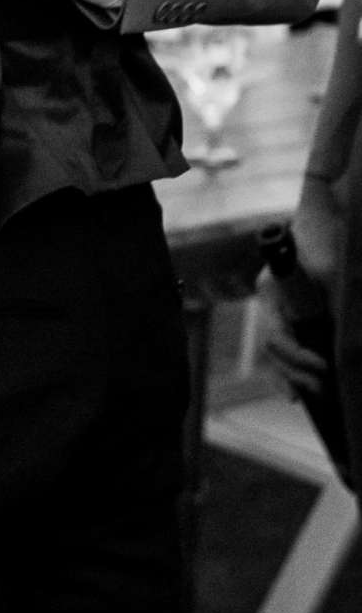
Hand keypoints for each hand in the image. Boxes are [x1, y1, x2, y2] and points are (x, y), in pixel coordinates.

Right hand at [261, 174, 344, 383]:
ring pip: (277, 353)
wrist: (321, 217)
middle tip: (324, 389)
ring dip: (295, 377)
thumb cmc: (325, 238)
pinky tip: (298, 392)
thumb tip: (344, 336)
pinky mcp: (291, 313)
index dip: (299, 357)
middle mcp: (269, 302)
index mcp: (271, 290)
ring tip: (317, 396)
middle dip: (297, 374)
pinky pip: (286, 347)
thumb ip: (335, 302)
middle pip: (274, 349)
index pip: (277, 335)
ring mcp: (277, 309)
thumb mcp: (335, 272)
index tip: (323, 367)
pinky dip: (294, 370)